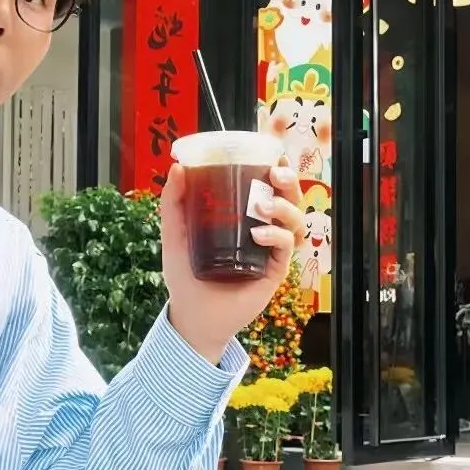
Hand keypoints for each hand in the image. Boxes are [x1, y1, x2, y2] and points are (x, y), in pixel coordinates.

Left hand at [161, 161, 306, 364]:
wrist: (190, 314)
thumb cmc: (184, 273)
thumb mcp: (175, 232)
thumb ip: (173, 201)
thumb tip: (178, 167)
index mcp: (243, 215)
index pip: (267, 186)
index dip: (278, 168)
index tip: (275, 154)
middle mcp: (262, 229)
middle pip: (290, 199)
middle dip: (289, 182)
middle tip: (276, 174)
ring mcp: (270, 250)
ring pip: (296, 220)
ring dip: (286, 207)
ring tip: (265, 206)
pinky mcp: (274, 271)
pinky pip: (287, 247)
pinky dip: (277, 236)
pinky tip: (260, 235)